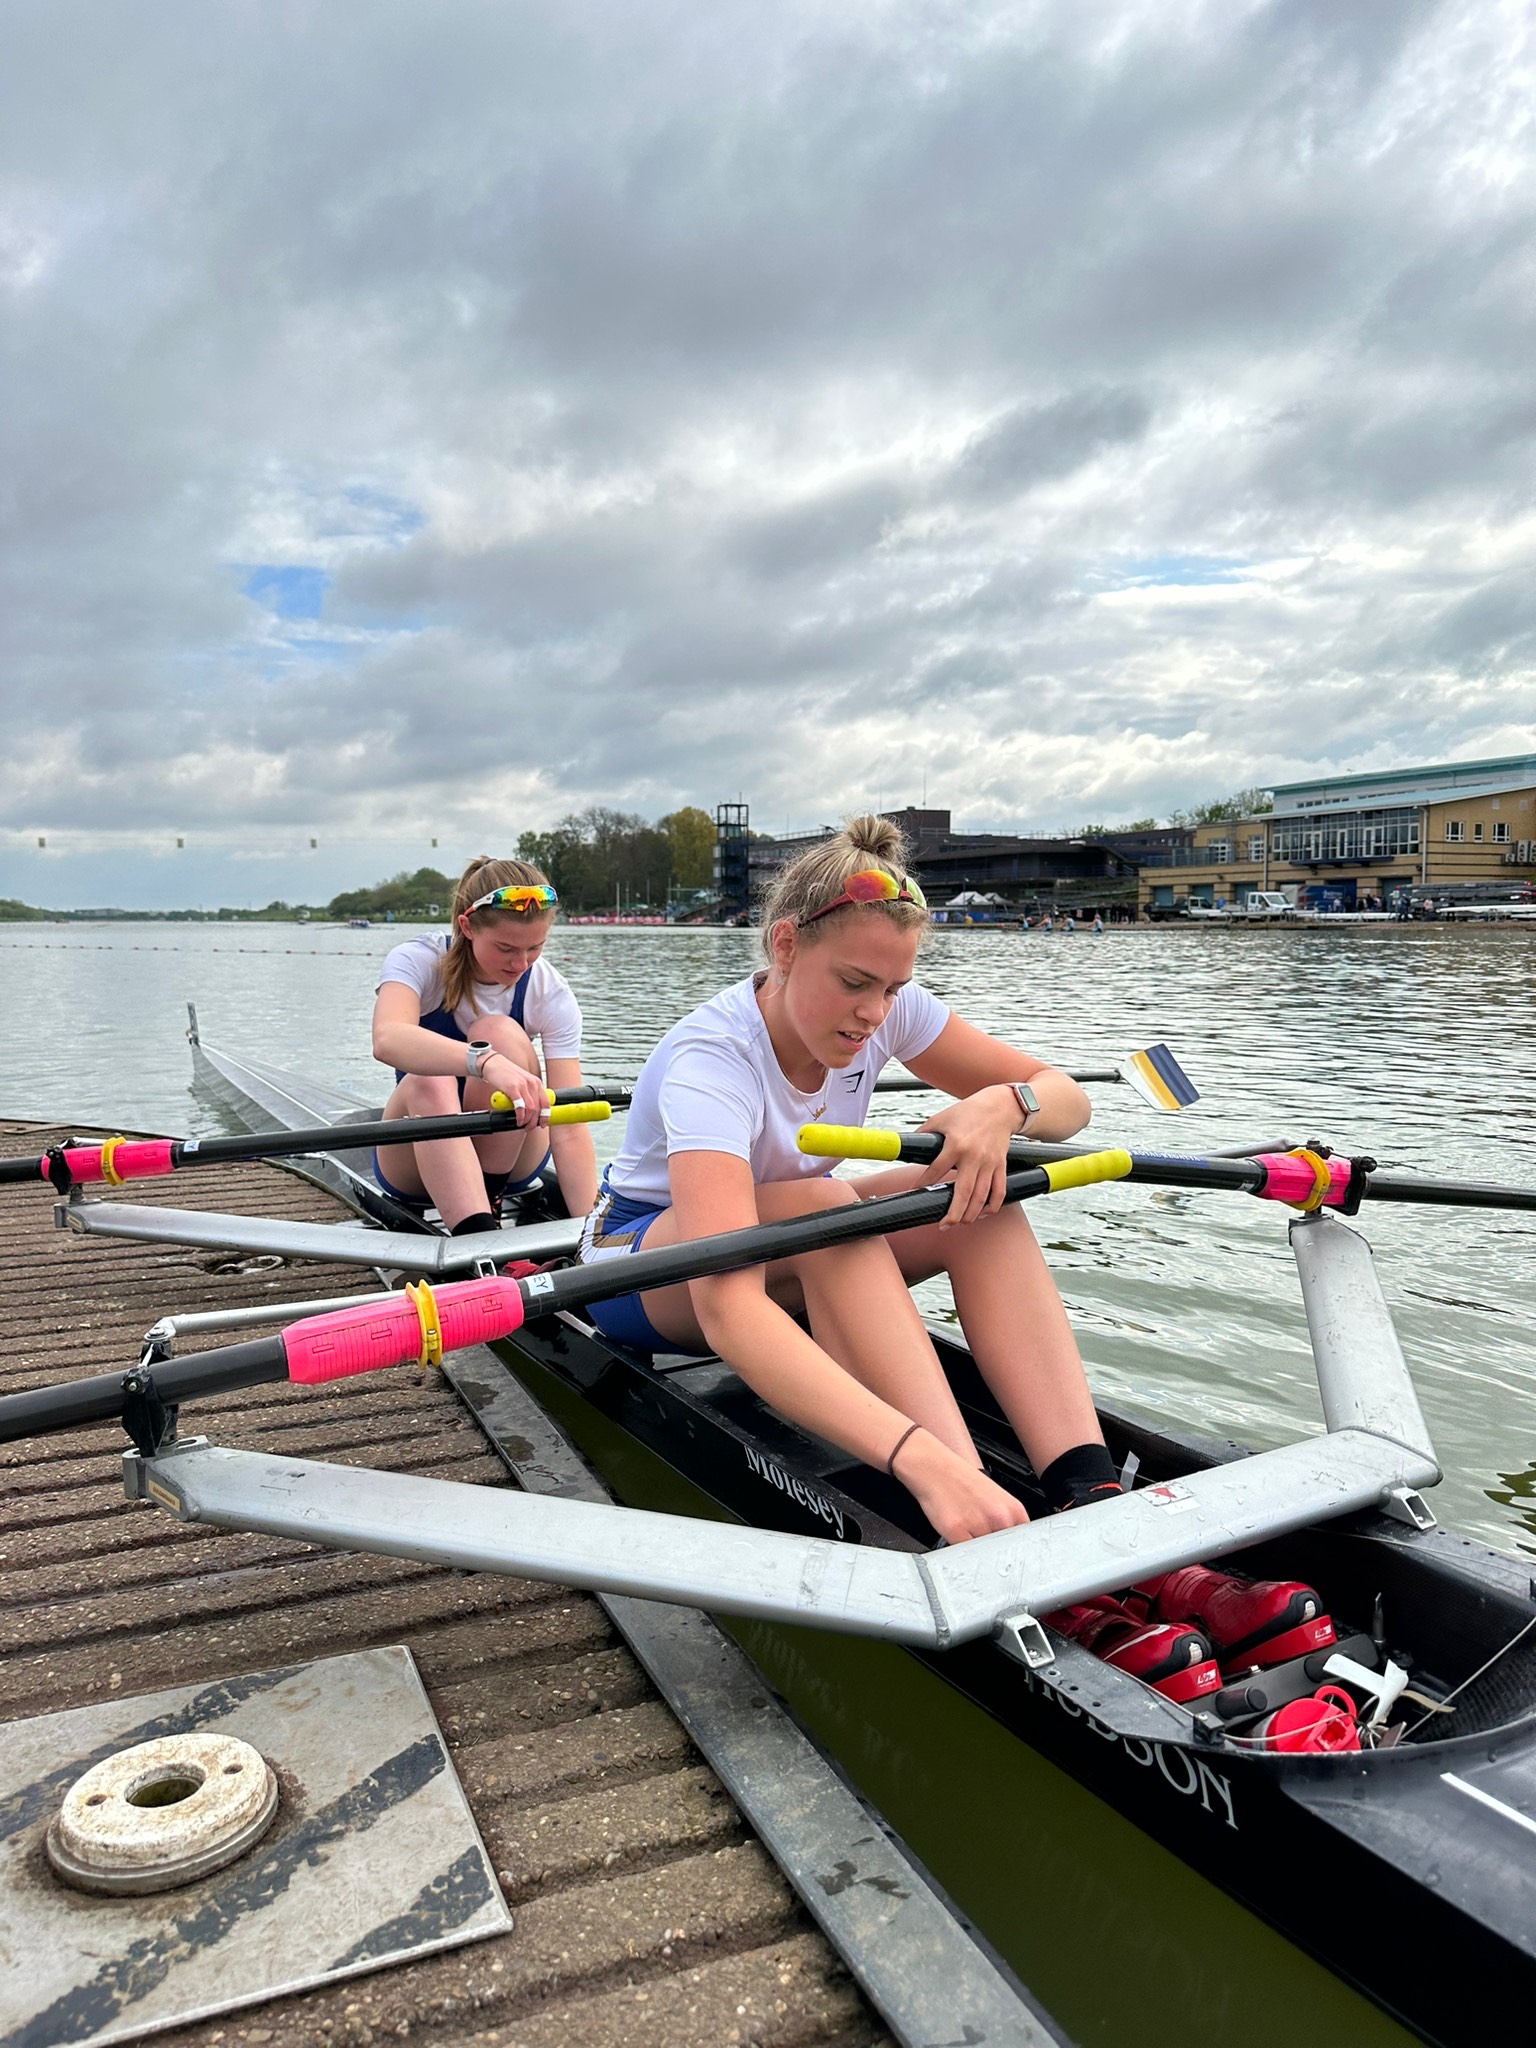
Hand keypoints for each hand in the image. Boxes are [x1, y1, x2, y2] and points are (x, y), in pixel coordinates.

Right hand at [483, 1054, 547, 1126]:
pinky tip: (517, 1119)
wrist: (492, 1063)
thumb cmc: (506, 1074)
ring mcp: (523, 1085)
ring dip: (527, 1120)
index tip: (542, 1124)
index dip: (545, 1116)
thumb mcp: (523, 1082)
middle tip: (528, 1127)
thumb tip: (532, 1110)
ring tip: (521, 1124)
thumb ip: (529, 1093)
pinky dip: (520, 1116)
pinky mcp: (512, 1088)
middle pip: (538, 1108)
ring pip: (531, 1109)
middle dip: (534, 1121)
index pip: (546, 1103)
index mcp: (536, 1082)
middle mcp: (532, 1083)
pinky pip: (520, 1106)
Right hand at [893, 1428, 1029, 1542]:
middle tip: (979, 1537)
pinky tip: (954, 1533)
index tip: (1006, 1550)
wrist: (933, 1467)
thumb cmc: (961, 1480)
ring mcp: (978, 1525)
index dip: (1013, 1549)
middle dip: (993, 1551)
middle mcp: (999, 1517)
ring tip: (965, 1530)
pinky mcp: (956, 1530)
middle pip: (1004, 1552)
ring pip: (982, 1555)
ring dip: (975, 1552)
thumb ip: (1006, 1521)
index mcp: (1013, 1509)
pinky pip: (962, 1553)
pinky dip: (958, 1550)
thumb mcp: (995, 1497)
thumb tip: (1012, 1545)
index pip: (1024, 1543)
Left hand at [916, 1085, 1020, 1226]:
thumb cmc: (969, 1112)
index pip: (936, 1170)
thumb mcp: (942, 1118)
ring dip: (971, 1214)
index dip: (923, 1183)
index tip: (915, 1191)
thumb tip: (908, 1145)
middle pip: (964, 1192)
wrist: (1000, 1107)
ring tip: (960, 1222)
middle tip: (944, 1225)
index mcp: (956, 1144)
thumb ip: (924, 1132)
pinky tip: (982, 1214)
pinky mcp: (1001, 1166)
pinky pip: (999, 1192)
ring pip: (982, 1196)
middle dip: (954, 1213)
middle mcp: (973, 1156)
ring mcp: (989, 1163)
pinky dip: (992, 1207)